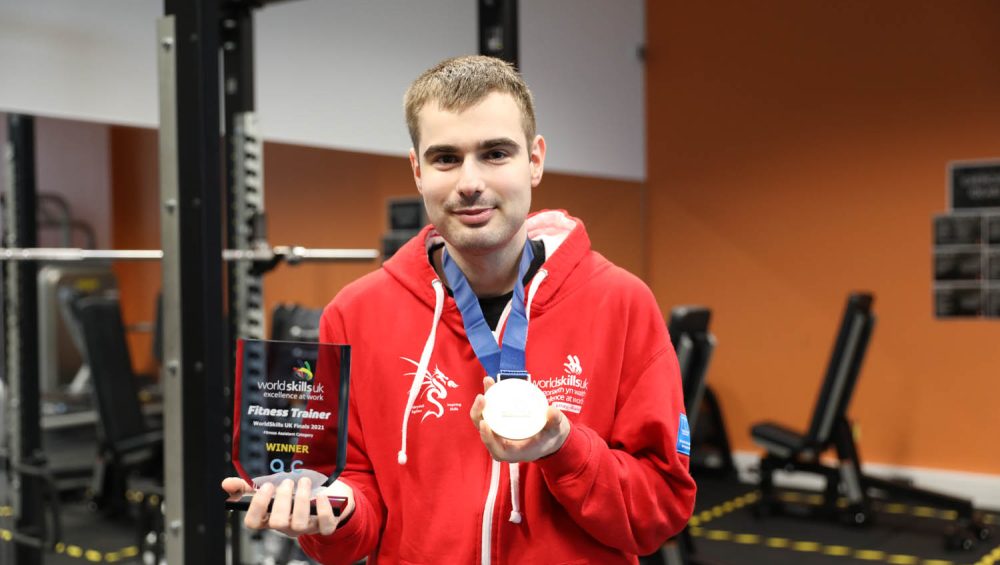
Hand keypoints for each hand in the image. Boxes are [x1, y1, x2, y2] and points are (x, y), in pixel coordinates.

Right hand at [221, 476, 354, 536]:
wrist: (324, 493)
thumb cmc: (294, 492)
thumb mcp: (271, 487)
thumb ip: (248, 486)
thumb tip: (226, 483)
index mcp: (270, 517)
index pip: (254, 523)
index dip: (258, 506)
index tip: (266, 487)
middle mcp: (286, 525)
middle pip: (277, 523)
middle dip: (282, 500)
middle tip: (287, 482)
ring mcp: (306, 526)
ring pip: (299, 523)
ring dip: (301, 500)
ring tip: (304, 482)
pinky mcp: (325, 524)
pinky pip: (325, 525)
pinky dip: (323, 510)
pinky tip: (320, 496)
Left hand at [470, 377, 570, 461]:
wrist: (551, 435)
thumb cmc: (551, 437)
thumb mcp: (556, 431)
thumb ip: (555, 422)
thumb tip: (552, 411)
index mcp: (513, 452)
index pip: (495, 449)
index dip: (487, 438)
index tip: (484, 423)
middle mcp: (502, 443)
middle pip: (484, 430)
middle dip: (478, 414)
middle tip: (482, 397)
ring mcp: (499, 432)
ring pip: (484, 417)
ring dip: (482, 401)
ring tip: (488, 382)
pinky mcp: (499, 422)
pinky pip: (490, 410)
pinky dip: (489, 397)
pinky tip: (491, 382)